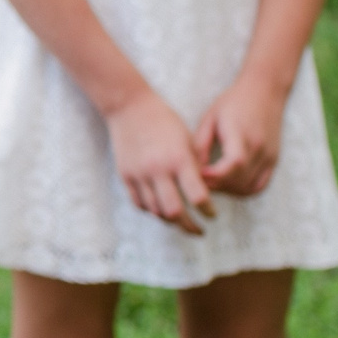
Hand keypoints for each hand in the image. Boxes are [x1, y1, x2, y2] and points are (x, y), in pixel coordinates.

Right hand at [105, 90, 213, 233]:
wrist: (130, 107)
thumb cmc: (164, 121)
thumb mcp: (186, 140)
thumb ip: (194, 168)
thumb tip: (203, 194)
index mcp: (178, 159)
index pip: (198, 196)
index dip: (208, 211)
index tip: (213, 215)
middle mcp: (158, 170)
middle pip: (174, 212)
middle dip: (189, 226)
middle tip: (199, 230)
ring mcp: (139, 174)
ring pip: (155, 211)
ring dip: (170, 221)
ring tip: (180, 222)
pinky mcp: (125, 175)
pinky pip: (139, 203)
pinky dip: (151, 211)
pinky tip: (161, 211)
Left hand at [195, 73, 287, 197]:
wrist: (265, 91)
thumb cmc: (233, 102)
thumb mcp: (210, 118)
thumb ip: (200, 144)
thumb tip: (191, 170)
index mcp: (241, 133)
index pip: (234, 162)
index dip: (215, 175)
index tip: (198, 176)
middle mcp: (259, 147)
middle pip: (239, 180)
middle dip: (216, 186)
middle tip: (198, 182)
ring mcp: (269, 156)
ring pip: (249, 187)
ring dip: (228, 191)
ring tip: (212, 183)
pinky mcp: (274, 160)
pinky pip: (260, 185)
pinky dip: (244, 191)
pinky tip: (229, 185)